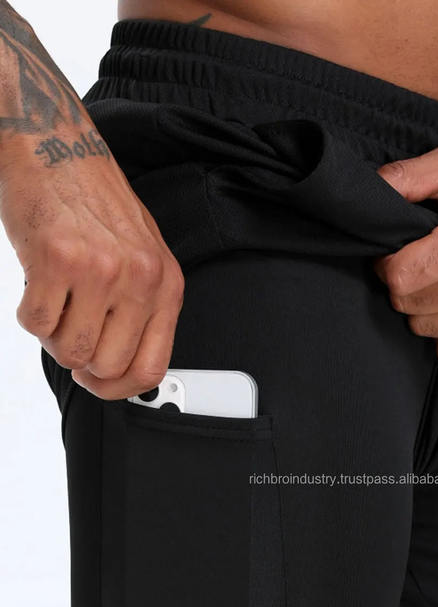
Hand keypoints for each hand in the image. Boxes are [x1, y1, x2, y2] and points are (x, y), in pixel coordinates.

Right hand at [0, 133, 184, 398]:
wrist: (54, 144)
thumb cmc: (93, 201)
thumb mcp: (140, 257)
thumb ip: (140, 310)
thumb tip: (121, 368)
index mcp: (165, 284)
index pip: (152, 368)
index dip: (120, 388)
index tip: (100, 382)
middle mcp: (139, 278)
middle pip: (105, 366)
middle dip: (80, 359)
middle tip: (71, 328)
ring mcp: (100, 269)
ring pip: (69, 350)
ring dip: (53, 336)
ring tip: (56, 300)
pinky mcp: (56, 258)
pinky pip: (36, 323)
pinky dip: (30, 313)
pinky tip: (38, 283)